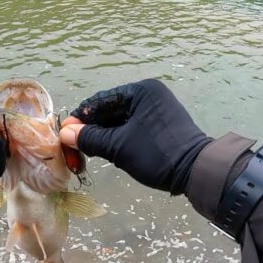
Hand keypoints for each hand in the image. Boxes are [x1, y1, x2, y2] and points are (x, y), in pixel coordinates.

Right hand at [59, 79, 211, 194]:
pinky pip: (132, 128)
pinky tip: (108, 152)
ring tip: (88, 152)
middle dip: (92, 129)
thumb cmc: (157, 153)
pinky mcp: (161, 125)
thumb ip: (90, 138)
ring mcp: (157, 110)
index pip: (100, 101)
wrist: (197, 172)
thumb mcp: (119, 147)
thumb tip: (65, 133)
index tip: (65, 135)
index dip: (80, 119)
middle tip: (75, 148)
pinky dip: (118, 139)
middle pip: (110, 110)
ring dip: (104, 136)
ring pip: (120, 121)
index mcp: (141, 91)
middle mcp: (150, 95)